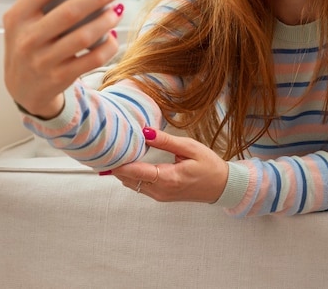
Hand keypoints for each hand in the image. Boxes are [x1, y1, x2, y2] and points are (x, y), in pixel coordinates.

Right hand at [3, 0, 124, 118]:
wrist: (23, 89)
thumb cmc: (27, 38)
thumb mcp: (22, 9)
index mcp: (18, 14)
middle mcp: (28, 38)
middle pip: (69, 12)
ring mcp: (43, 60)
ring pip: (82, 37)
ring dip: (105, 21)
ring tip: (118, 8)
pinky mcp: (59, 78)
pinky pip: (90, 60)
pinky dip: (106, 47)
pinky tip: (113, 34)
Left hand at [109, 128, 228, 203]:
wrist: (221, 186)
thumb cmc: (208, 165)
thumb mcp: (189, 148)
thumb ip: (166, 141)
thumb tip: (145, 132)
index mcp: (168, 179)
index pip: (136, 172)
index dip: (119, 164)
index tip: (107, 153)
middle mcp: (160, 191)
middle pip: (128, 179)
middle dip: (117, 165)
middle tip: (107, 148)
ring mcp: (159, 196)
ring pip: (131, 184)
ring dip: (122, 170)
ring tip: (115, 152)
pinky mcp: (160, 196)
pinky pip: (139, 186)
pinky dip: (131, 174)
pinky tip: (129, 161)